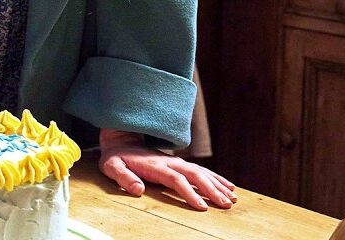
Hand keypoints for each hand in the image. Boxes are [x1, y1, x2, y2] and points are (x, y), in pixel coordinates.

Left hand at [98, 129, 236, 210]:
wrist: (121, 139)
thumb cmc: (116, 156)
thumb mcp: (112, 166)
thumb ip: (124, 177)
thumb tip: (137, 189)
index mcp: (155, 165)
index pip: (176, 179)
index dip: (189, 193)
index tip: (202, 206)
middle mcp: (169, 162)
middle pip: (194, 175)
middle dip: (212, 190)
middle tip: (226, 204)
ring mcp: (176, 161)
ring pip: (202, 172)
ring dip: (218, 184)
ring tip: (232, 198)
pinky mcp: (179, 163)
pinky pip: (202, 170)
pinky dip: (216, 178)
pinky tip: (228, 186)